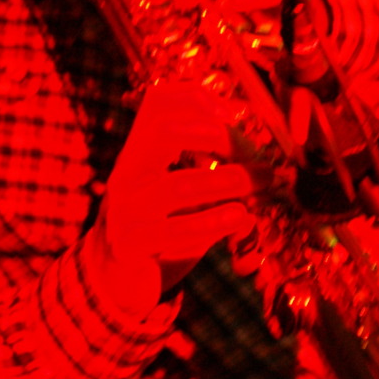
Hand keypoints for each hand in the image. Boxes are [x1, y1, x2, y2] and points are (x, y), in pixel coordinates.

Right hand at [89, 80, 266, 310]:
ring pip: (177, 186)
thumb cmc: (161, 228)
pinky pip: (175, 231)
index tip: (233, 116)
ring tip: (264, 182)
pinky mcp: (131, 246)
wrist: (115, 280)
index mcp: (139, 152)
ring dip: (228, 182)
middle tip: (256, 156)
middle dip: (219, 137)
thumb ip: (210, 170)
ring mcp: (125, 210)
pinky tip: (242, 217)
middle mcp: (128, 174)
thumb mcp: (182, 192)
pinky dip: (215, 221)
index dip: (198, 98)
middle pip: (166, 132)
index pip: (157, 102)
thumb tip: (261, 158)